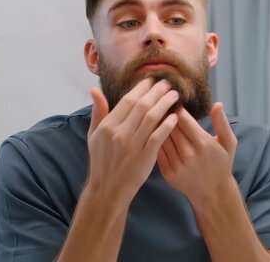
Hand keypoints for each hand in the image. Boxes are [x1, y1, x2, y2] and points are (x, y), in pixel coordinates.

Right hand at [85, 78, 178, 206]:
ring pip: (152, 117)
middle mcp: (120, 133)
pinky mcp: (145, 156)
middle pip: (142, 105)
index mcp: (108, 126)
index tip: (153, 80)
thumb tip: (94, 89)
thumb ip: (98, 112)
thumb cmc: (101, 160)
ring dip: (165, 103)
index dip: (142, 88)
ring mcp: (133, 145)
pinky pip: (158, 136)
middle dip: (157, 91)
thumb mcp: (94, 135)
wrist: (108, 189)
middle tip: (168, 82)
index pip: (128, 100)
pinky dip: (168, 124)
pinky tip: (176, 116)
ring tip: (175, 95)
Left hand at [157, 102, 237, 205]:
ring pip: (162, 138)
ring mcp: (177, 164)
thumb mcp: (229, 142)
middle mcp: (189, 154)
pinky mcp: (168, 172)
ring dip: (158, 127)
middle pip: (170, 127)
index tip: (175, 103)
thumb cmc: (221, 163)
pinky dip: (156, 141)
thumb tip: (217, 104)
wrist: (213, 192)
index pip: (183, 119)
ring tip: (158, 119)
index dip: (177, 109)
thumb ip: (222, 122)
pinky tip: (156, 135)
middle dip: (166, 115)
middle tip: (163, 107)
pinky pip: (158, 151)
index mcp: (204, 144)